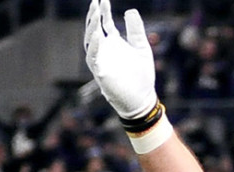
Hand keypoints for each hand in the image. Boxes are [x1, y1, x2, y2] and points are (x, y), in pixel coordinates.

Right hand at [83, 0, 157, 118]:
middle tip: (95, 3)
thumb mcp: (141, 48)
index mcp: (114, 43)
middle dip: (94, 16)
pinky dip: (94, 46)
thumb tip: (130, 10)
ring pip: (90, 41)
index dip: (104, 11)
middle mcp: (104, 50)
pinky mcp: (100, 72)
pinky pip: (93, 57)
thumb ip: (136, 31)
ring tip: (95, 15)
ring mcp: (101, 60)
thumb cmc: (141, 75)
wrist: (142, 99)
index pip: (105, 23)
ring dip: (91, 28)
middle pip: (94, 29)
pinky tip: (98, 35)